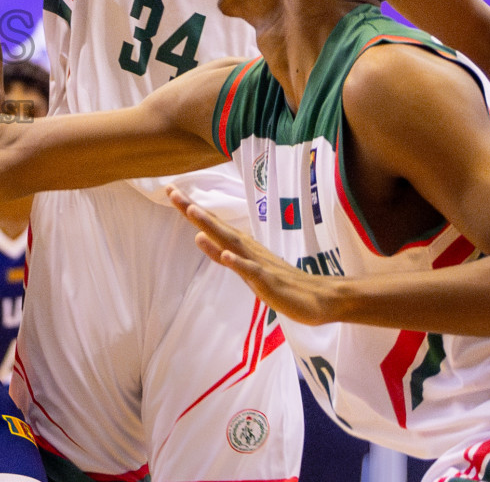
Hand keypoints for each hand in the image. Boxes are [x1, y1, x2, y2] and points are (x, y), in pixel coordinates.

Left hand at [169, 185, 340, 326]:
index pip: (212, 224)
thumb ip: (220, 253)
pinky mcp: (269, 282)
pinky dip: (238, 263)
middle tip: (172, 192)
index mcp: (241, 246)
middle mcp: (248, 249)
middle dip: (194, 210)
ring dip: (212, 227)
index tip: (171, 191)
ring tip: (192, 212)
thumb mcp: (243, 267)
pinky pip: (252, 272)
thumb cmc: (280, 282)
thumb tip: (196, 236)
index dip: (191, 209)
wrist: (319, 298)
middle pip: (217, 227)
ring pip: (232, 243)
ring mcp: (259, 264)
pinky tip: (225, 255)